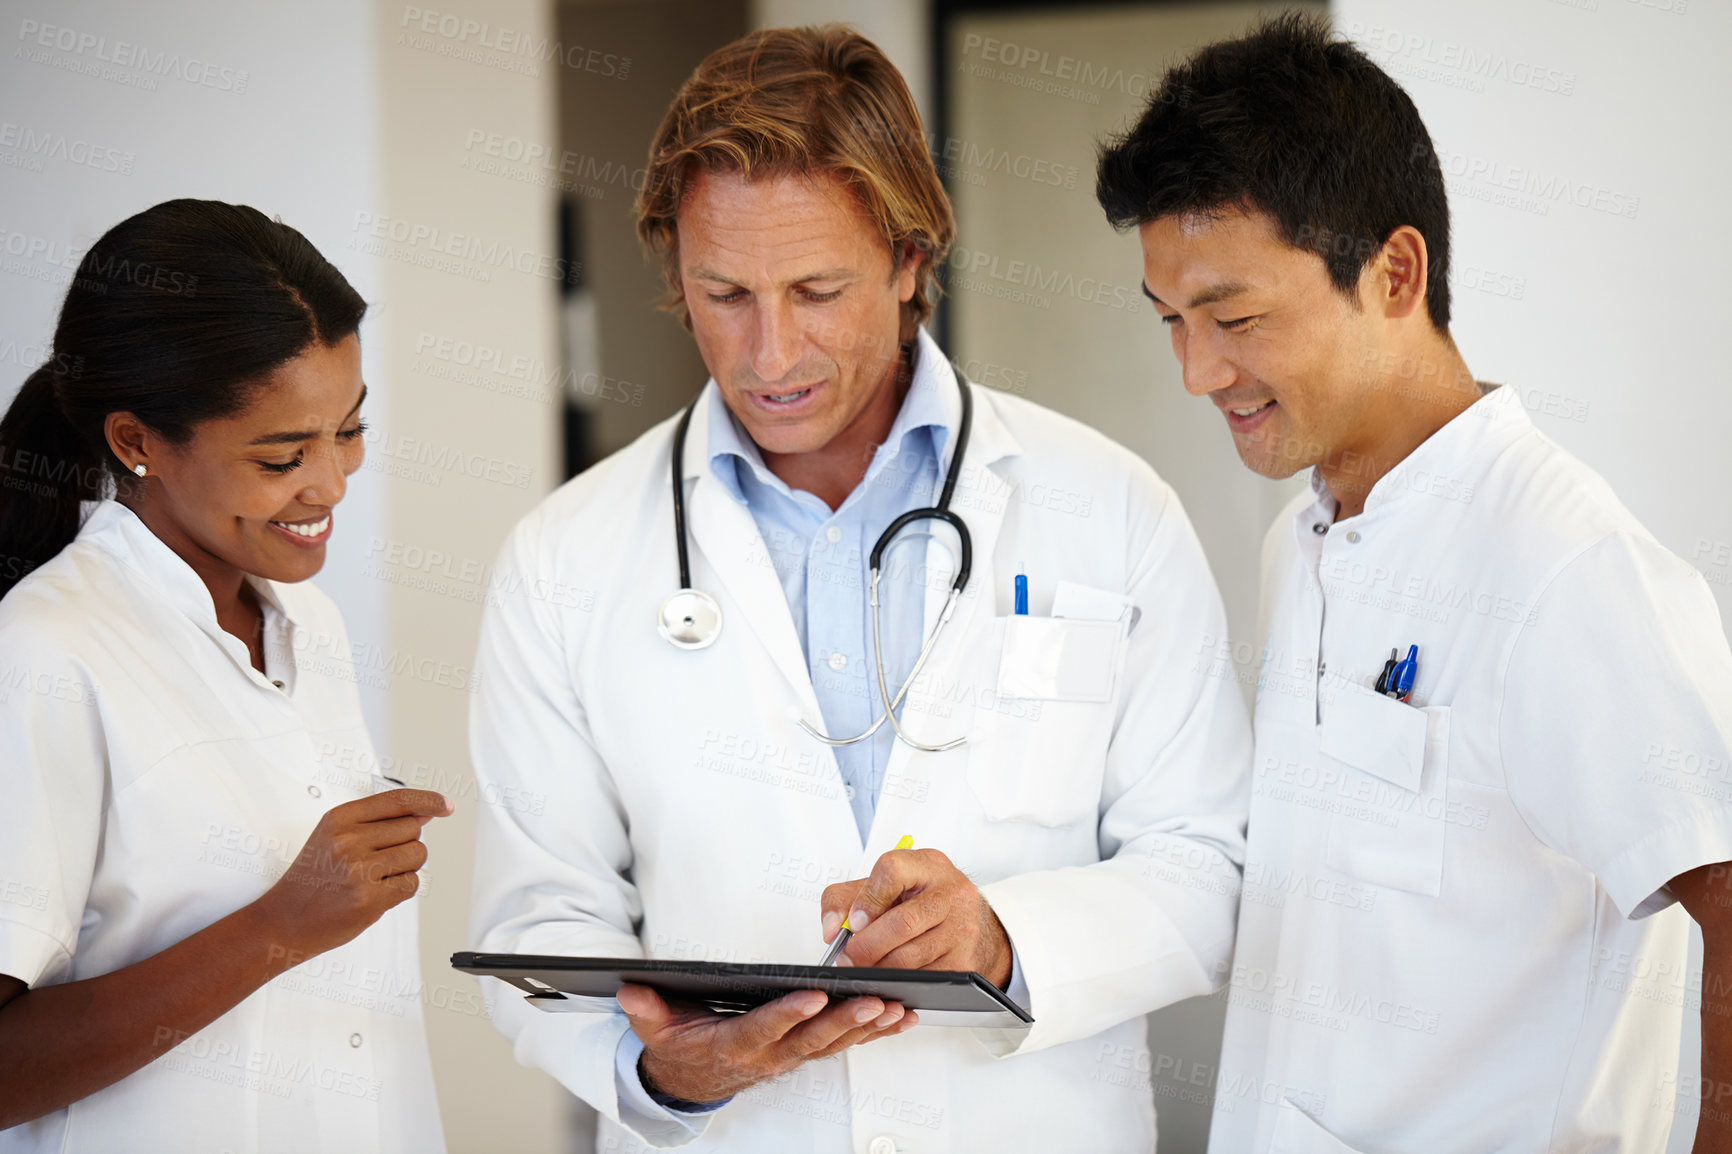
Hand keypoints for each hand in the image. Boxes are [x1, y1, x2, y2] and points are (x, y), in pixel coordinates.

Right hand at [253, 788, 452, 957]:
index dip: (428, 800)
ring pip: (417, 856)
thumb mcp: (333, 837)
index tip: (446, 805)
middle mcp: (349, 841)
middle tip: (376, 861)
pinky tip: (375, 893)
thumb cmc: (311, 880)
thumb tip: (424, 812)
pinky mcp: (369, 899)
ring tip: (375, 878)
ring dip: (405, 868)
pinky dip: (401, 890)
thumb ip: (377, 822)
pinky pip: (412, 884)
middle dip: (404, 845)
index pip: (398, 800)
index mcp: (340, 819)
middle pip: (413, 829)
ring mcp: (359, 870)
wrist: (283, 921)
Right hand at [618, 984, 916, 1102]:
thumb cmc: (681, 1047)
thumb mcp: (655, 1029)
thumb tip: (630, 990)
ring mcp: (791, 1056)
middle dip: (844, 1021)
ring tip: (897, 1009)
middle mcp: (770, 1055)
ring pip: (834, 1043)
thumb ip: (647, 1010)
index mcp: (735, 1045)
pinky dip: (874, 1032)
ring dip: (867, 1027)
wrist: (692, 1080)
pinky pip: (844, 1043)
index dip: (789, 1015)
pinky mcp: (806, 1051)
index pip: (764, 1028)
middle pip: (811, 1039)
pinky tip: (900, 1018)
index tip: (813, 996)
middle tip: (874, 1002)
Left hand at [821, 847, 1012, 986]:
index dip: (868, 899)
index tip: (853, 922)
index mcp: (927, 865)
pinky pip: (923, 978)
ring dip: (878, 968)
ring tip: (861, 970)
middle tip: (846, 959)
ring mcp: (962, 928)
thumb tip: (831, 930)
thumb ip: (847, 898)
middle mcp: (951, 892)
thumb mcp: (887, 886)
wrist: (968, 921)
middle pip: (902, 922)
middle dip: (866, 946)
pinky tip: (887, 979)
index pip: (892, 871)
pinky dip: (898, 982)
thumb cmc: (920, 899)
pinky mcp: (965, 961)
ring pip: (910, 956)